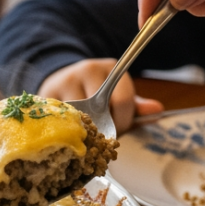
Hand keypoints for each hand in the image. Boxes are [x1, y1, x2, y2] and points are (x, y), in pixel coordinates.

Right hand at [38, 59, 163, 133]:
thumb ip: (136, 108)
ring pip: (79, 116)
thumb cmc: (94, 96)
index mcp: (110, 68)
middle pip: (100, 109)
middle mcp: (88, 69)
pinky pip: (59, 119)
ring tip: (83, 135)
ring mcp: (65, 79)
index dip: (123, 122)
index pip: (123, 100)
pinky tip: (67, 133)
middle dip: (102, 128)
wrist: (60, 82)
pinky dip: (65, 130)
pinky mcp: (46, 93)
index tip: (117, 130)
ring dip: (82, 132)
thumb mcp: (118, 98)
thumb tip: (158, 110)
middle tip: (99, 137)